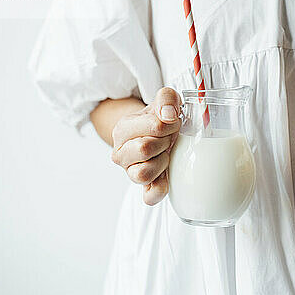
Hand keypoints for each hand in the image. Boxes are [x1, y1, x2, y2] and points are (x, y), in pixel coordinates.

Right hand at [111, 88, 181, 204]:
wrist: (158, 133)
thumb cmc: (161, 119)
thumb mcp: (164, 101)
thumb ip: (167, 98)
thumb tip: (168, 115)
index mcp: (123, 130)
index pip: (152, 127)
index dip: (169, 124)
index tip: (173, 121)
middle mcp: (121, 153)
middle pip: (145, 149)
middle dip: (165, 141)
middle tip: (168, 138)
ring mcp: (131, 172)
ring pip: (144, 173)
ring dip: (162, 162)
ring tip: (166, 153)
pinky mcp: (144, 187)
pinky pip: (149, 196)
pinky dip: (160, 189)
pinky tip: (168, 177)